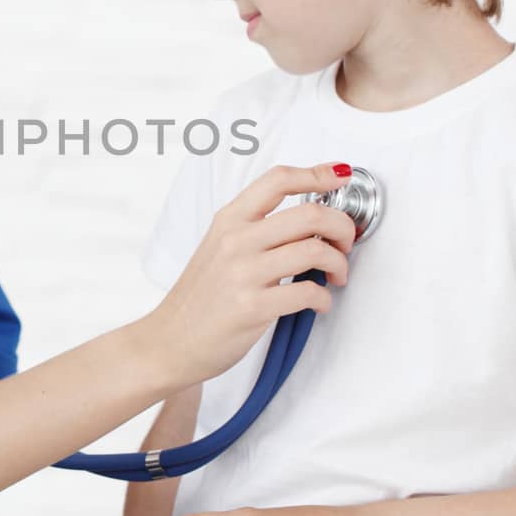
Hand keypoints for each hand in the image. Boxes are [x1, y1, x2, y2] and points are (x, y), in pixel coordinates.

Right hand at [139, 163, 355, 388]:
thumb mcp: (218, 248)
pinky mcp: (252, 307)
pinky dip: (325, 298)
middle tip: (346, 243)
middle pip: (309, 213)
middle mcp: (235, 240)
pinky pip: (308, 293)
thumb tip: (307, 219)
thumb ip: (255, 230)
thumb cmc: (200, 298)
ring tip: (336, 276)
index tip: (338, 176)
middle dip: (343, 227)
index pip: (277, 180)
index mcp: (228, 220)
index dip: (316, 174)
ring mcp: (243, 273)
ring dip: (339, 264)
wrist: (169, 341)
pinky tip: (319, 303)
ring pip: (315, 249)